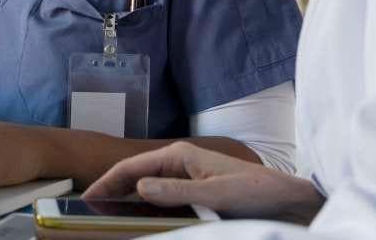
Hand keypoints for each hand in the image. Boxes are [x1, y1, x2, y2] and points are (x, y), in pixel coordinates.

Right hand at [83, 142, 322, 224]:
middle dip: (112, 191)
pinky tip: (139, 219)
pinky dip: (147, 208)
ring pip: (148, 188)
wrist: (288, 199)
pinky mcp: (196, 192)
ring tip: (108, 216)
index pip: (133, 167)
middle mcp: (180, 163)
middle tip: (90, 210)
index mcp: (180, 155)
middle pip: (136, 176)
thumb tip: (139, 186)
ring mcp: (187, 177)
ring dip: (128, 200)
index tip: (87, 198)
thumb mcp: (215, 194)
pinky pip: (163, 199)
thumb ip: (176, 191)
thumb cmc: (256, 191)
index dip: (108, 182)